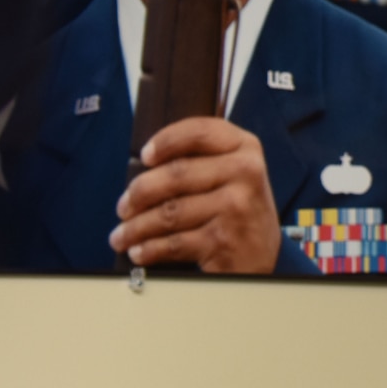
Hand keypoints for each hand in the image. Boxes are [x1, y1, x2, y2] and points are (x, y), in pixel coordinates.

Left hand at [109, 117, 282, 272]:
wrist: (264, 255)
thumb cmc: (238, 210)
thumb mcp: (234, 173)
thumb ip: (202, 158)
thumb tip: (144, 166)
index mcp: (245, 148)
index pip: (198, 131)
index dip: (165, 141)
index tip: (144, 156)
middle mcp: (245, 172)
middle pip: (176, 174)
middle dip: (139, 192)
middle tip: (123, 207)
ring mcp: (236, 207)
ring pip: (168, 212)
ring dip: (135, 227)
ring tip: (122, 235)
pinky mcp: (223, 240)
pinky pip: (172, 243)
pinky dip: (148, 249)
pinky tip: (139, 251)